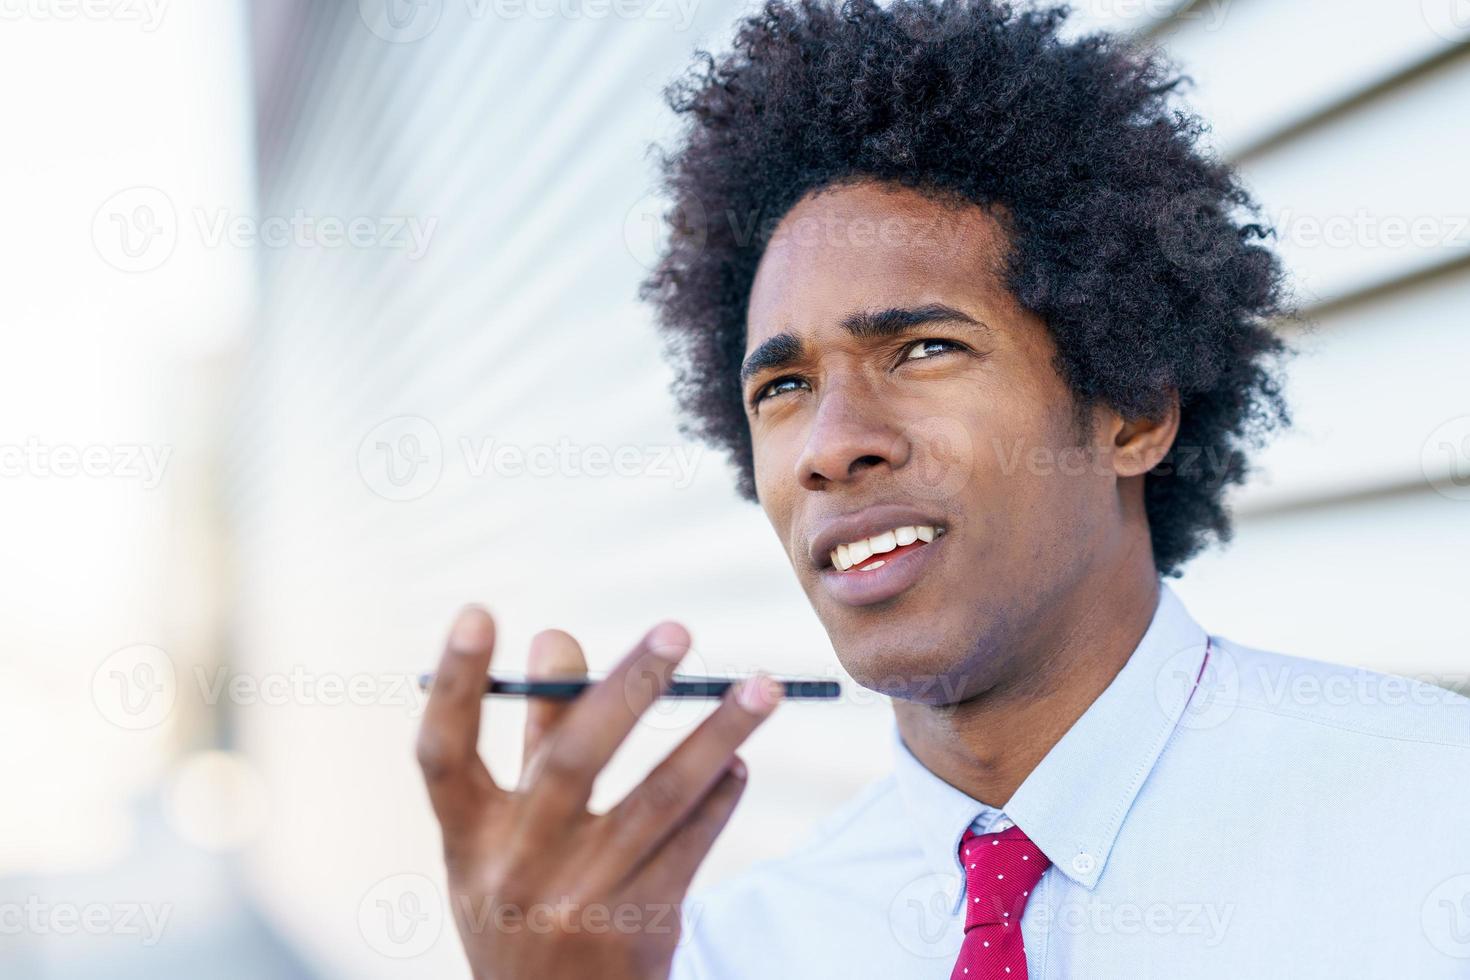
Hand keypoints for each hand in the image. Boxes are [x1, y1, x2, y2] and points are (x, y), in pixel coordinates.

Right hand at [416, 607, 782, 978]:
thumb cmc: (529, 901)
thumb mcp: (507, 840)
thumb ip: (536, 740)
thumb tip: (557, 636)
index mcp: (467, 840)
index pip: (443, 753)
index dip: (457, 683)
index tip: (479, 611)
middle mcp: (515, 869)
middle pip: (570, 761)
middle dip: (627, 688)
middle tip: (678, 631)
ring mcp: (578, 900)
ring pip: (658, 799)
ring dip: (715, 736)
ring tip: (761, 688)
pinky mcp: (638, 925)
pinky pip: (691, 844)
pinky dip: (719, 797)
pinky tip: (739, 764)